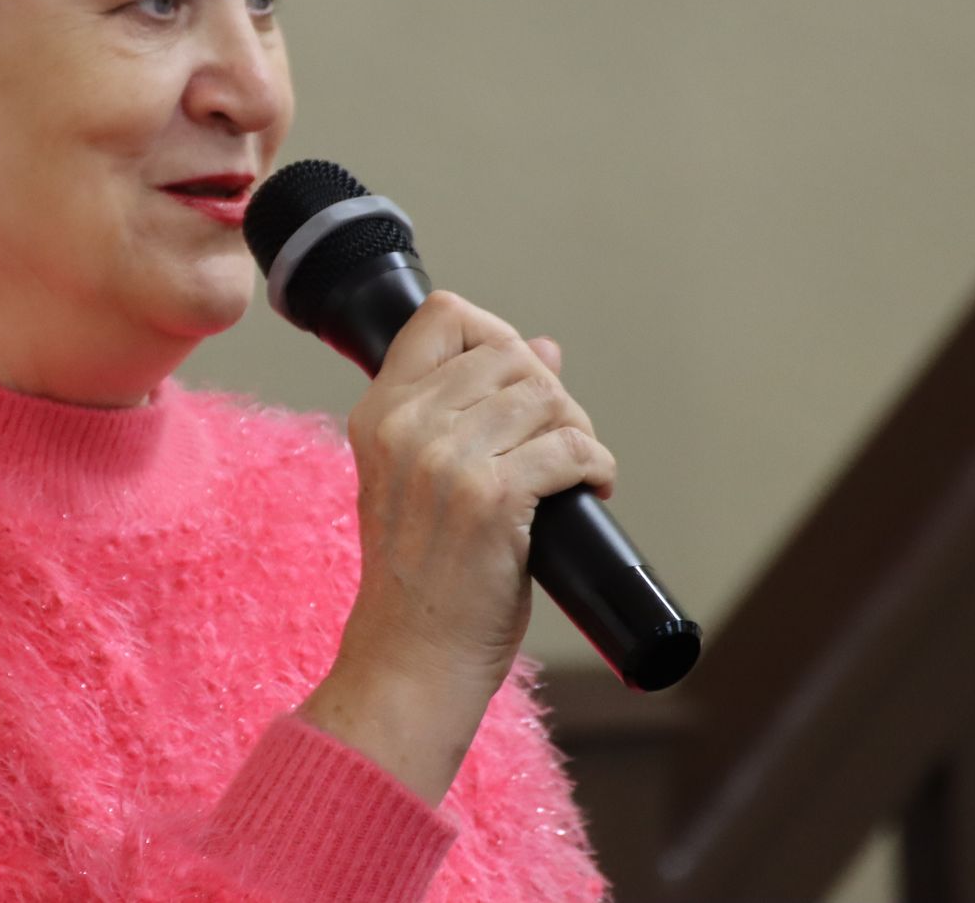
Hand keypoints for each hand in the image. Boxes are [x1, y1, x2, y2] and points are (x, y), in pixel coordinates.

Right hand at [335, 291, 616, 698]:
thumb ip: (469, 409)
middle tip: (559, 440)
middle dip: (551, 393)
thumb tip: (543, 349)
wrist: (410, 658)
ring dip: (577, 430)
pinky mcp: (492, 499)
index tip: (517, 376)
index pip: (442, 316)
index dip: (494, 333)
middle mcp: (406, 426)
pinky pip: (570, 446)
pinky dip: (595, 464)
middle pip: (509, 355)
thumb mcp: (421, 479)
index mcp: (378, 414)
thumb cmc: (420, 577)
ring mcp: (447, 461)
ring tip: (575, 469)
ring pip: (546, 398)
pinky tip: (592, 488)